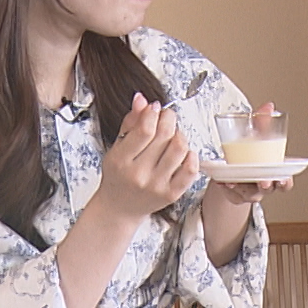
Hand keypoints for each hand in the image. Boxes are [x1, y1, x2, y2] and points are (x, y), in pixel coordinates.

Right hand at [96, 93, 197, 218]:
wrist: (120, 207)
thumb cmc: (119, 176)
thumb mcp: (116, 147)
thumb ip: (130, 122)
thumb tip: (141, 99)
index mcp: (121, 161)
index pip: (144, 130)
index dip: (153, 113)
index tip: (155, 107)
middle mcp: (139, 175)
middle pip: (164, 136)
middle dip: (168, 118)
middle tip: (167, 116)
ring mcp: (156, 186)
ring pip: (180, 148)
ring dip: (179, 134)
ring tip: (173, 134)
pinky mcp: (172, 194)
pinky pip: (190, 170)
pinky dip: (191, 155)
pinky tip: (183, 151)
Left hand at [209, 102, 290, 203]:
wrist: (235, 168)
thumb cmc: (250, 153)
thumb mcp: (257, 137)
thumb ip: (262, 123)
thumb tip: (268, 106)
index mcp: (273, 173)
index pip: (285, 182)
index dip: (286, 182)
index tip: (283, 178)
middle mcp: (264, 185)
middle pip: (269, 189)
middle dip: (267, 185)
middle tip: (263, 181)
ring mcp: (249, 191)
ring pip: (249, 193)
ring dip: (242, 186)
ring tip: (233, 180)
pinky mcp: (235, 194)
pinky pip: (231, 193)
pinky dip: (226, 186)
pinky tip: (221, 180)